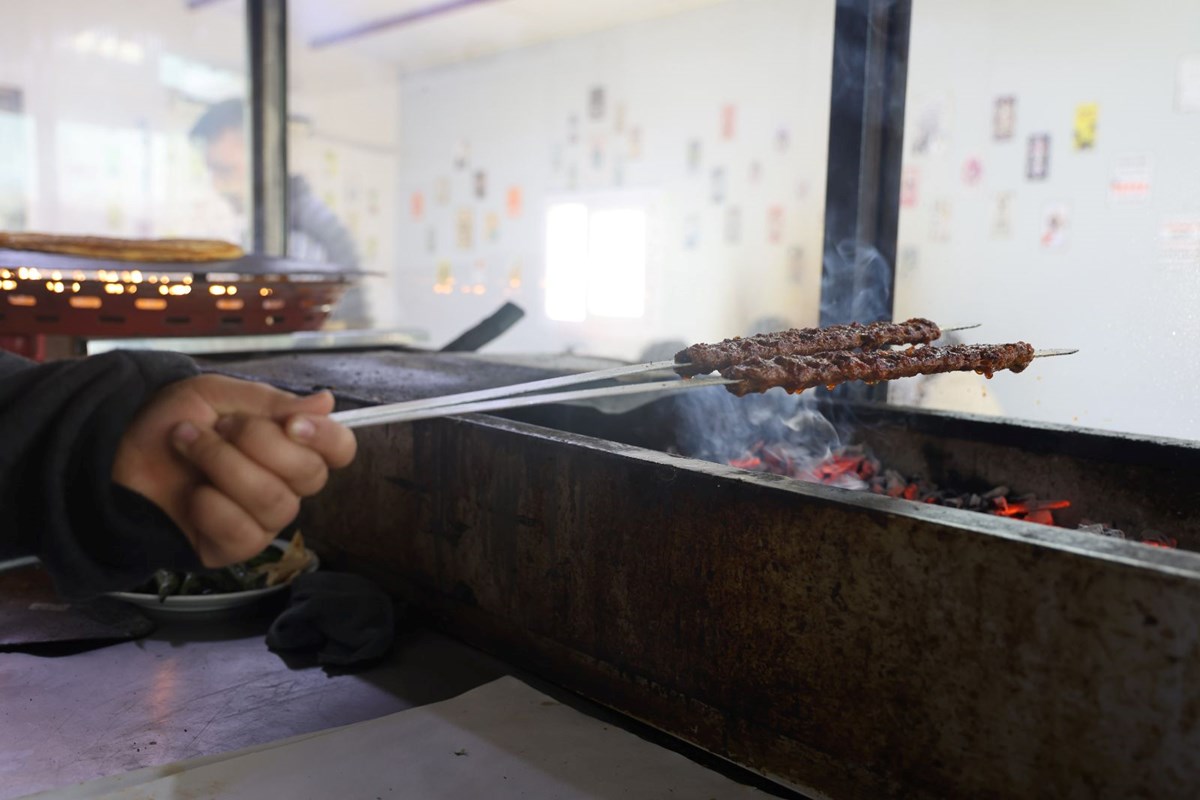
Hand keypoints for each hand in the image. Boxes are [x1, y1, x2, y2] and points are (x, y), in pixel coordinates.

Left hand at [112, 375, 355, 566]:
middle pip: (310, 475)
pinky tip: (192, 494)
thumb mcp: (216, 395)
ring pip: (276, 502)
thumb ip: (269, 401)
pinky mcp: (231, 548)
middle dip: (257, 443)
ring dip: (225, 466)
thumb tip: (326, 402)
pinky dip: (213, 508)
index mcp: (291, 446)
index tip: (292, 424)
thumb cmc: (169, 421)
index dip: (326, 438)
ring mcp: (262, 520)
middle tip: (217, 426)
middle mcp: (286, 485)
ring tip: (189, 445)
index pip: (340, 449)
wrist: (115, 451)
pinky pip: (245, 534)